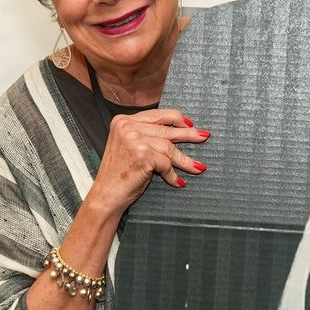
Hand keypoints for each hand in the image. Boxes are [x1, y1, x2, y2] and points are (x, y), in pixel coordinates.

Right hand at [84, 108, 208, 216]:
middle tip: (204, 137)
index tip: (189, 123)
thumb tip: (179, 129)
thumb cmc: (118, 175)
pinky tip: (178, 182)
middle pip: (166, 130)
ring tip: (198, 167)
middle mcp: (128, 127)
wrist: (106, 195)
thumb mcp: (129, 147)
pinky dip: (173, 175)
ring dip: (185, 160)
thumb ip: (145, 134)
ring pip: (169, 148)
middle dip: (188, 135)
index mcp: (123, 121)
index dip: (176, 118)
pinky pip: (166, 164)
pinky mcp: (143, 156)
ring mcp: (135, 140)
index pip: (157, 114)